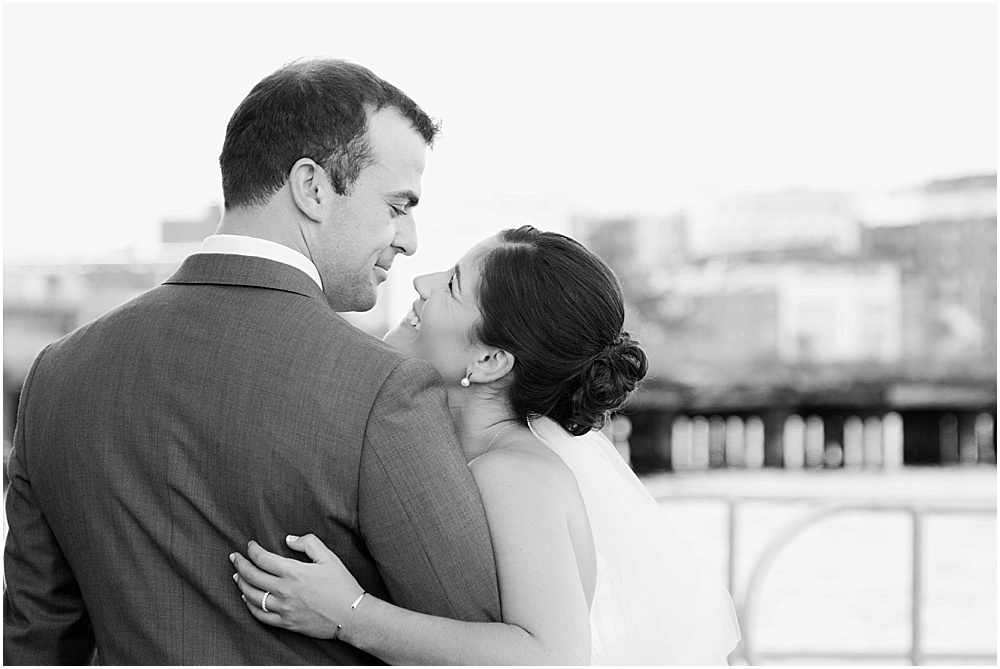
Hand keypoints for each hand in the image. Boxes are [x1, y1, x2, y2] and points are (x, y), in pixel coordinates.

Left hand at [230, 534, 364, 638]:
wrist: (351, 615)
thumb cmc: (342, 585)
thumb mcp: (329, 557)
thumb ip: (308, 543)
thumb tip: (289, 539)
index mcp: (293, 572)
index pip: (263, 558)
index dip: (252, 550)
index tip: (250, 545)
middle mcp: (284, 590)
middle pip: (252, 576)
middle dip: (239, 564)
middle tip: (234, 557)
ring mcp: (283, 608)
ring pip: (252, 596)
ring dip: (241, 584)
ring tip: (236, 576)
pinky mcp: (285, 623)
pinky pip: (260, 615)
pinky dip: (249, 606)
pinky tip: (247, 599)